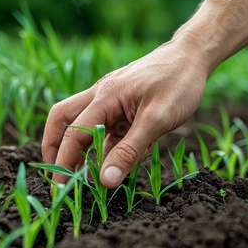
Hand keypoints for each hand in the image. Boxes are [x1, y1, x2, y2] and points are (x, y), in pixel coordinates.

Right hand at [41, 37, 209, 188]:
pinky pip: (105, 129)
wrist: (192, 57)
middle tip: (56, 177)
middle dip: (54, 149)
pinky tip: (109, 165)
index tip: (61, 190)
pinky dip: (102, 147)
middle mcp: (100, 97)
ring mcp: (110, 101)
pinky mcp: (122, 107)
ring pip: (83, 126)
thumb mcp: (157, 120)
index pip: (74, 134)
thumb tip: (105, 181)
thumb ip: (130, 151)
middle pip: (63, 121)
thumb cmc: (178, 83)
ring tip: (79, 178)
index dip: (64, 163)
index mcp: (104, 97)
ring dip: (79, 150)